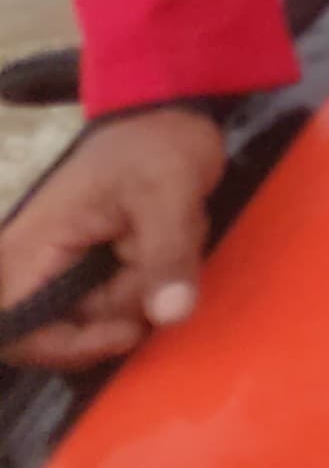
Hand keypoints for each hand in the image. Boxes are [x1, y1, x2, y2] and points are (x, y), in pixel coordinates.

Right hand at [0, 106, 222, 370]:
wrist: (168, 121)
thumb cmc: (156, 146)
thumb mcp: (171, 191)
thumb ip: (168, 252)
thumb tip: (171, 314)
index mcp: (29, 250)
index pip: (19, 333)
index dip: (69, 347)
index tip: (129, 327)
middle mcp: (35, 269)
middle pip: (71, 331)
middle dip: (127, 299)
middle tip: (160, 247)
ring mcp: (62, 272)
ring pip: (103, 317)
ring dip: (147, 284)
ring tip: (167, 230)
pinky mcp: (89, 272)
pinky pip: (117, 302)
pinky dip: (149, 280)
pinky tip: (163, 240)